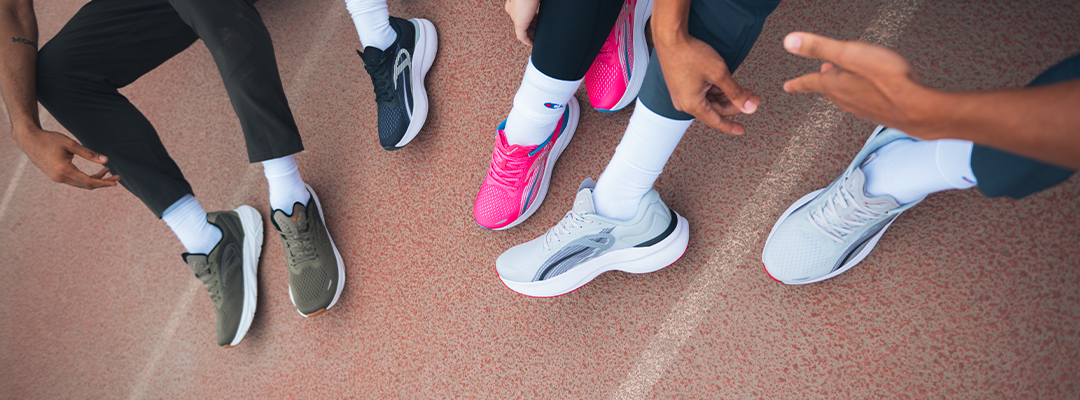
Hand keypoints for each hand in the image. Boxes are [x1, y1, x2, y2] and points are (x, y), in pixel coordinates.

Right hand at [12, 127, 119, 188]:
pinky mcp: (56, 176)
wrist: (29, 140)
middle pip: (86, 185)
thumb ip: (89, 153)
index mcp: (64, 171)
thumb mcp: (71, 144)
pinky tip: (95, 172)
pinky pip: (74, 181)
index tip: (116, 181)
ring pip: (81, 184)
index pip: (89, 182)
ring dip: (95, 180)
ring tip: (108, 170)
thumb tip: (106, 160)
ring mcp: (57, 178)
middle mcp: (60, 178)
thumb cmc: (50, 139)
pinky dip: (86, 178)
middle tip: (117, 176)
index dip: (104, 182)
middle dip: (103, 182)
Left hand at [504, 0, 539, 45]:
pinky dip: (528, 41)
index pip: (522, 13)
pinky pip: (522, 36)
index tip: (539, 22)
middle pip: (523, 22)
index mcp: (514, 3)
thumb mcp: (534, 1)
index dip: (531, 18)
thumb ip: (536, 4)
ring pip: (523, 29)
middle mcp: (513, 11)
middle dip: (533, 27)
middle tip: (541, 30)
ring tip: (539, 37)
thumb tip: (547, 5)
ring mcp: (515, 18)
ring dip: (531, 34)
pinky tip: (533, 44)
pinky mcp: (519, 24)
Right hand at [656, 34, 760, 133]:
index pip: (716, 121)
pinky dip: (714, 90)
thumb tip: (749, 107)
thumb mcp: (719, 74)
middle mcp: (684, 103)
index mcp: (692, 105)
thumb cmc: (690, 54)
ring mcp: (681, 94)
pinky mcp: (680, 85)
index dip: (731, 126)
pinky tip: (725, 83)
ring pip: (708, 100)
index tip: (741, 129)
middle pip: (714, 109)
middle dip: (734, 104)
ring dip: (725, 96)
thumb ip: (736, 92)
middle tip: (751, 98)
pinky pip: (700, 93)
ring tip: (742, 89)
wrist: (671, 38)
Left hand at [781, 32, 933, 133]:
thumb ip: (819, 47)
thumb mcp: (849, 54)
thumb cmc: (887, 80)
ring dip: (841, 86)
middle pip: (828, 90)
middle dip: (822, 81)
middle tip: (819, 76)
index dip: (797, 83)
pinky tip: (868, 90)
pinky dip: (859, 93)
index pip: (810, 83)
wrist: (916, 107)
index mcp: (835, 85)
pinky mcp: (879, 111)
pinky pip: (862, 101)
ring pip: (845, 96)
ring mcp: (862, 107)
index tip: (788, 87)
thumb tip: (790, 41)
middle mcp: (846, 99)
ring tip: (844, 79)